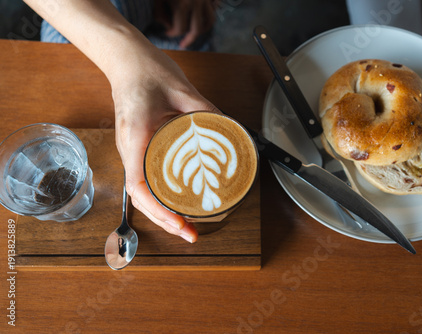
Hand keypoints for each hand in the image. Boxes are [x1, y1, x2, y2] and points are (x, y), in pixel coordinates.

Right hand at [110, 44, 217, 241]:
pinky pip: (145, 180)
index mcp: (136, 137)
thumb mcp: (183, 90)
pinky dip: (159, 198)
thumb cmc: (148, 73)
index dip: (158, 210)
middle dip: (164, 221)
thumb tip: (231, 133)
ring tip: (186, 226)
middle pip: (140, 198)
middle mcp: (130, 149)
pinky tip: (177, 203)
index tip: (179, 222)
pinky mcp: (138, 149)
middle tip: (191, 234)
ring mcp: (132, 151)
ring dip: (161, 214)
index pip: (139, 185)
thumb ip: (207, 112)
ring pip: (142, 193)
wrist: (128, 62)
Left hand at [154, 0, 216, 48]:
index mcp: (182, 4)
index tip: (166, 32)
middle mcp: (196, 4)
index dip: (172, 33)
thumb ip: (159, 12)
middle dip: (188, 38)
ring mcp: (204, 0)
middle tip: (182, 43)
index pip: (179, 28)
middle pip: (195, 29)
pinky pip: (212, 13)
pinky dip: (207, 20)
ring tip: (193, 37)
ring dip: (201, 31)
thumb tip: (167, 26)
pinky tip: (200, 25)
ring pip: (208, 23)